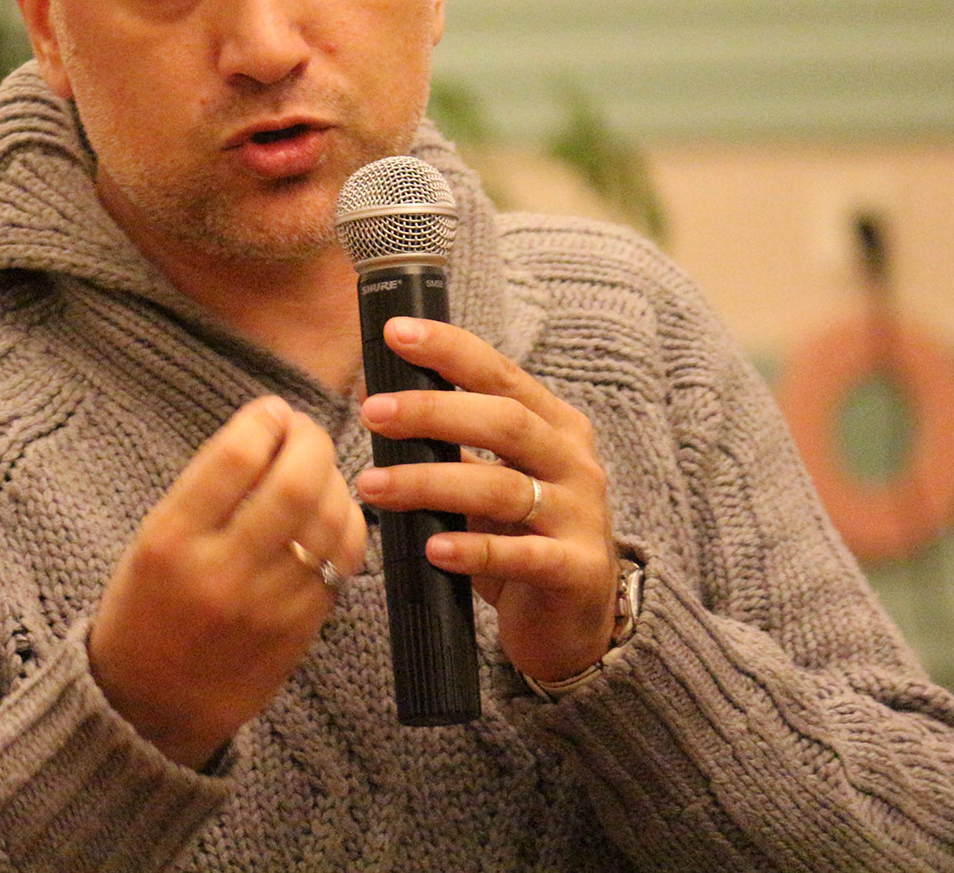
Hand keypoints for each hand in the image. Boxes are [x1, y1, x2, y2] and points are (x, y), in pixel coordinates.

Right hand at [89, 397, 367, 768]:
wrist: (149, 708)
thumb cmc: (144, 611)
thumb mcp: (150, 541)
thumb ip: (206, 490)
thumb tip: (269, 434)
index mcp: (170, 541)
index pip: (235, 456)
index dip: (264, 420)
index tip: (270, 412)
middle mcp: (221, 572)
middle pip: (295, 482)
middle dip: (309, 440)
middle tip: (303, 431)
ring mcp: (268, 605)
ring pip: (330, 519)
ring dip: (334, 478)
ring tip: (318, 468)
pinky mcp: (301, 629)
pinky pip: (344, 561)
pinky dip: (346, 523)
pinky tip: (331, 511)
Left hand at [353, 317, 618, 684]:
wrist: (574, 621)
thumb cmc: (521, 538)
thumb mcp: (491, 480)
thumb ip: (451, 443)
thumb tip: (378, 397)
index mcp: (554, 426)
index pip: (500, 375)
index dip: (451, 350)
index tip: (397, 333)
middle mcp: (574, 462)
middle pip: (504, 422)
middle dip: (433, 411)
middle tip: (373, 412)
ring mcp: (581, 517)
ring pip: (504, 488)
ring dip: (431, 483)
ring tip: (373, 486)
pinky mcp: (577, 570)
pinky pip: (524, 556)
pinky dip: (475, 550)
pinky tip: (434, 548)